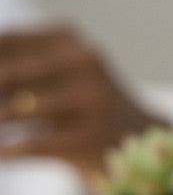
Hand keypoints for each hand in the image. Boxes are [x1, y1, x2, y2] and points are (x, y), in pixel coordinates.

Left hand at [0, 27, 164, 177]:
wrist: (136, 137)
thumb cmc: (80, 102)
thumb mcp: (56, 71)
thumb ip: (14, 66)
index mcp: (68, 40)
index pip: (6, 43)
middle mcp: (83, 63)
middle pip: (6, 75)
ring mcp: (90, 99)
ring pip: (16, 110)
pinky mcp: (91, 136)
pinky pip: (33, 144)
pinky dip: (8, 151)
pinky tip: (1, 155)